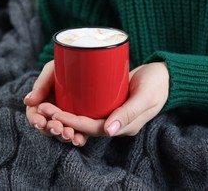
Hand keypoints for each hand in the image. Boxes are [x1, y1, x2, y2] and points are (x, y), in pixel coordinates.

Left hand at [49, 62, 169, 140]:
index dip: (72, 122)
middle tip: (42, 107)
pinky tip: (62, 99)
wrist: (165, 75)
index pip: (93, 128)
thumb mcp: (146, 96)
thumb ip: (130, 113)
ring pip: (85, 118)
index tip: (54, 113)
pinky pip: (90, 109)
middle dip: (63, 118)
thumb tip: (109, 131)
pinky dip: (75, 106)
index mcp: (124, 126)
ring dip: (66, 113)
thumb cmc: (158, 84)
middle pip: (85, 125)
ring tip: (46, 104)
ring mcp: (113, 112)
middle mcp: (116, 122)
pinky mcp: (110, 102)